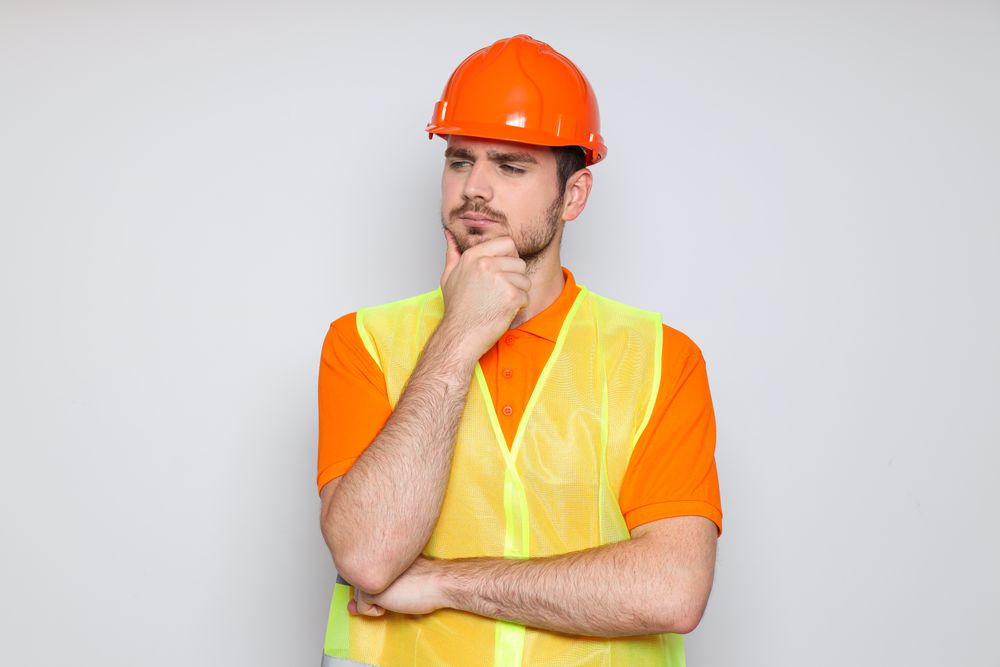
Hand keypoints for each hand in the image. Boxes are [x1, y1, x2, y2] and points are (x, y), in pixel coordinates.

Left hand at [349, 556, 447, 616]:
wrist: (438, 582)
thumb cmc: (425, 576)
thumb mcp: (397, 574)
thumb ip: (375, 580)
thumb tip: (350, 605)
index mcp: (379, 550)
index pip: (362, 568)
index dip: (373, 580)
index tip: (390, 583)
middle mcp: (369, 559)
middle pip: (359, 583)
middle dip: (374, 592)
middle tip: (397, 589)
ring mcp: (367, 574)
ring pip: (359, 596)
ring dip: (376, 601)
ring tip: (398, 593)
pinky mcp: (369, 590)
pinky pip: (362, 609)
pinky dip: (375, 612)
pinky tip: (395, 601)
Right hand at [438, 228, 530, 360]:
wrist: (460, 335)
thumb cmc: (456, 308)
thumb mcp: (449, 276)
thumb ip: (452, 253)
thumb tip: (450, 234)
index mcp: (473, 256)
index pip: (507, 242)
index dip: (510, 256)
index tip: (503, 270)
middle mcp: (487, 264)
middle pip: (519, 261)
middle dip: (516, 277)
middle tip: (501, 291)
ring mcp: (500, 279)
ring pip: (525, 279)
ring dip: (518, 292)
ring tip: (501, 302)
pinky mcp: (511, 296)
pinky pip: (526, 296)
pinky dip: (518, 307)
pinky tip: (503, 312)